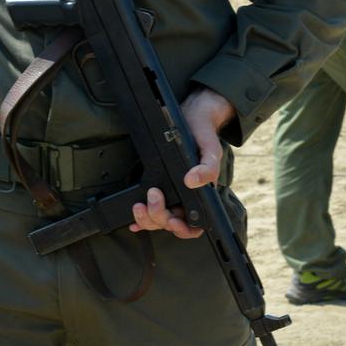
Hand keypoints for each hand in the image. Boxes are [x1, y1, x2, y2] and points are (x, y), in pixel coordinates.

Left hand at [129, 87, 235, 237]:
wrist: (193, 116)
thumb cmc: (204, 135)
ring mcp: (172, 193)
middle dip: (159, 217)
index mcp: (202, 195)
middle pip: (172, 222)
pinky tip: (134, 215)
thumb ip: (208, 168)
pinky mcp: (159, 184)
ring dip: (148, 217)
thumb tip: (192, 181)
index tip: (173, 219)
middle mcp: (187, 198)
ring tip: (139, 206)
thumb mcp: (211, 150)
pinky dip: (142, 215)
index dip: (183, 229)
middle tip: (152, 198)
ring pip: (159, 218)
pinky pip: (150, 206)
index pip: (194, 225)